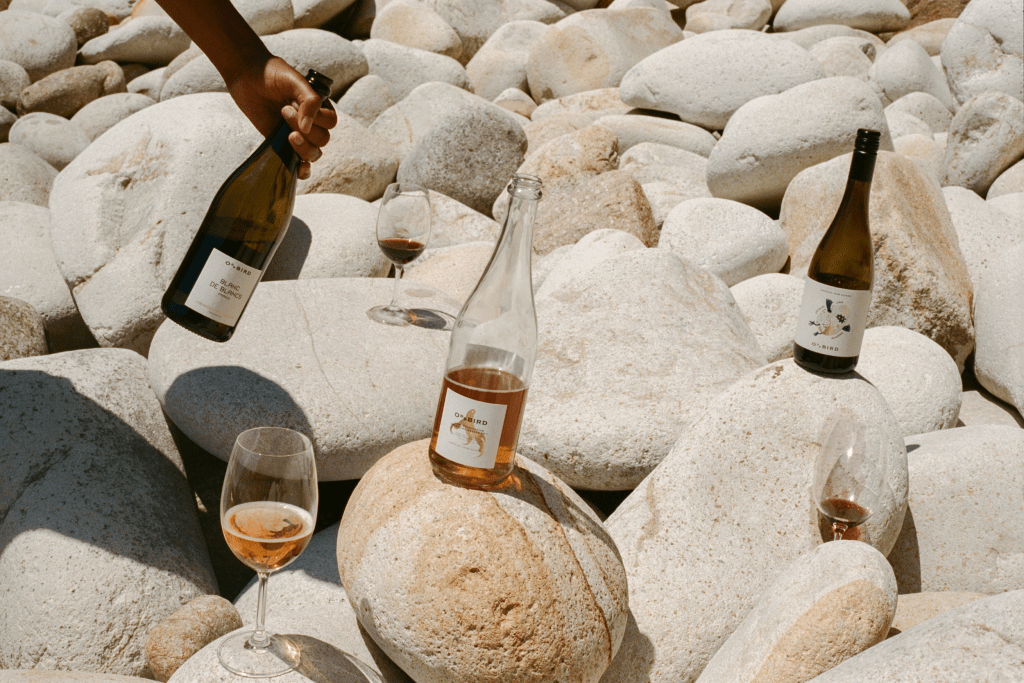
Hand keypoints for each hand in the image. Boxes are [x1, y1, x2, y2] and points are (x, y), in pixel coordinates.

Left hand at [224, 55, 337, 179]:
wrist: (245, 75)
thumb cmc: (271, 73)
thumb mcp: (294, 81)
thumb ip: (309, 100)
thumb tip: (308, 128)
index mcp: (319, 106)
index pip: (330, 122)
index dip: (315, 118)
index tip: (291, 104)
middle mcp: (312, 121)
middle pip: (323, 140)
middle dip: (304, 130)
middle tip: (283, 111)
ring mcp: (298, 134)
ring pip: (314, 153)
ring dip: (303, 148)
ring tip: (287, 134)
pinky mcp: (282, 144)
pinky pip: (300, 163)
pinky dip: (303, 170)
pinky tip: (300, 168)